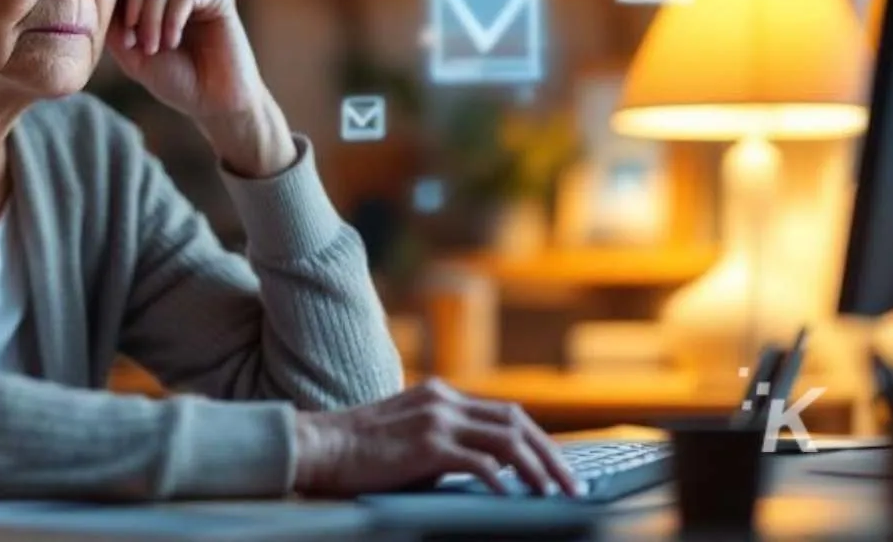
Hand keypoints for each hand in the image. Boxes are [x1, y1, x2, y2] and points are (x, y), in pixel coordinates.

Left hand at [104, 0, 265, 121]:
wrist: (213, 103)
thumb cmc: (174, 79)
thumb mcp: (130, 53)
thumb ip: (112, 21)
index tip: (121, 39)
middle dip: (132, 7)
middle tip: (135, 43)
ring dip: (151, 18)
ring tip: (155, 48)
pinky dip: (172, 19)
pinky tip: (174, 42)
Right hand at [292, 378, 581, 497]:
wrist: (319, 447)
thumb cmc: (360, 452)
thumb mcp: (410, 437)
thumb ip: (447, 444)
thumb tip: (490, 470)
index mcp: (441, 395)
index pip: (505, 412)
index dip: (538, 440)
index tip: (558, 467)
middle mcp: (444, 401)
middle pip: (516, 421)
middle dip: (550, 454)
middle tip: (573, 485)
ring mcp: (436, 419)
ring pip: (507, 440)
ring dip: (538, 468)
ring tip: (556, 494)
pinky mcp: (427, 444)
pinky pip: (480, 461)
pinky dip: (503, 479)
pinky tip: (514, 497)